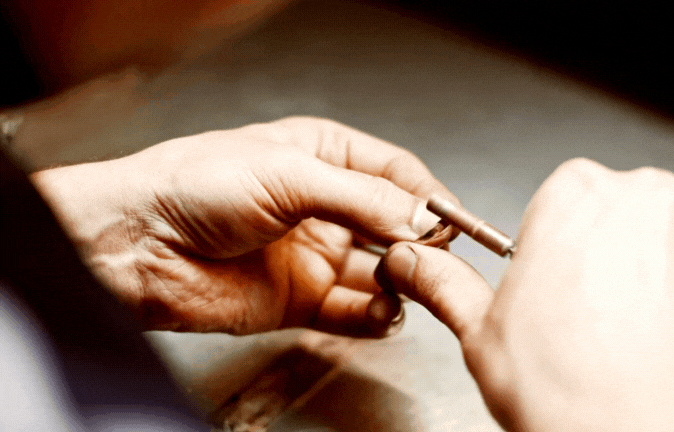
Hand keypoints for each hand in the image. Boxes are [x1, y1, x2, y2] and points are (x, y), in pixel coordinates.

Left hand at [32, 117, 454, 335]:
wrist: (135, 245)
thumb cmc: (193, 186)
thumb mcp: (287, 173)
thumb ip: (360, 198)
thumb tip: (420, 218)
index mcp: (322, 156)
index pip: (395, 172)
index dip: (429, 195)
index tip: (453, 220)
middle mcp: (323, 206)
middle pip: (394, 225)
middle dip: (419, 241)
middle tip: (434, 257)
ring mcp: (314, 255)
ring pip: (381, 272)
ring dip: (402, 280)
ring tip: (407, 283)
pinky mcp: (300, 301)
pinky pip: (354, 312)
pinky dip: (376, 316)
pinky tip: (383, 310)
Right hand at [376, 158, 673, 430]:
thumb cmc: (567, 395)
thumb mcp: (482, 334)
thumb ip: (444, 282)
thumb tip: (409, 261)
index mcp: (575, 196)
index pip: (562, 195)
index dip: (555, 244)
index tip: (555, 280)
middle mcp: (648, 199)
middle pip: (620, 214)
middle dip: (605, 254)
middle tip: (590, 316)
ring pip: (673, 244)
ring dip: (657, 277)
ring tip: (634, 337)